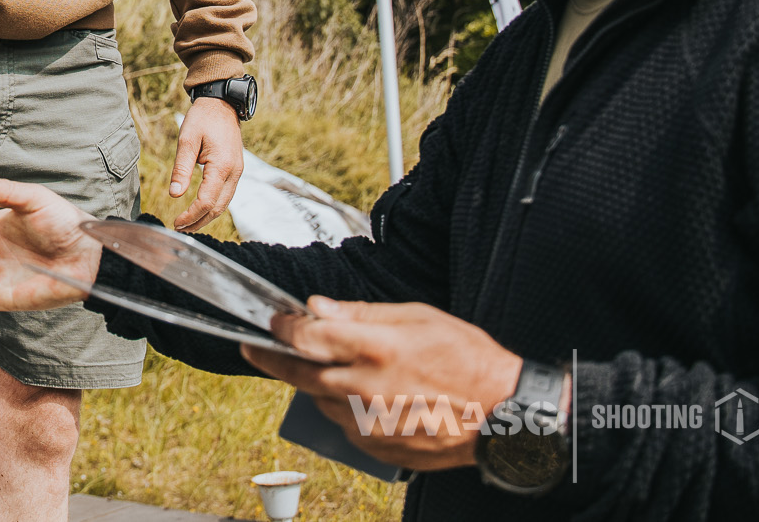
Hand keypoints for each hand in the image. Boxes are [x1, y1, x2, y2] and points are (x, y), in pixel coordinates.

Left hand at [170, 94, 243, 229]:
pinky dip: (213, 206)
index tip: (176, 223)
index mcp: (222, 166)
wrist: (222, 103)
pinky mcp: (235, 170)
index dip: (191, 216)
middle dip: (199, 222)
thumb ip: (181, 168)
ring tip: (188, 225)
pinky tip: (200, 210)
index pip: (206, 201)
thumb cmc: (202, 119)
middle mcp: (234, 172)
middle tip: (179, 229)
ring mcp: (238, 172)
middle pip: (218, 208)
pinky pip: (226, 195)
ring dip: (206, 216)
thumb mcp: (187, 140)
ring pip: (224, 204)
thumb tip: (174, 194)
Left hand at [242, 296, 526, 469]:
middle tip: (254, 348)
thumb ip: (363, 313)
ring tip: (331, 370)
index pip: (309, 336)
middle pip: (301, 374)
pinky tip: (362, 397)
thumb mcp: (419, 317)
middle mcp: (368, 389)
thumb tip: (318, 308)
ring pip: (321, 402)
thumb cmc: (467, 359)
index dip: (283, 326)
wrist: (505, 416)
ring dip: (316, 385)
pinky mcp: (379, 449)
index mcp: (378, 349)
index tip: (271, 320)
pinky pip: (344, 426)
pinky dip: (343, 409)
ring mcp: (372, 424)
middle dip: (274, 358)